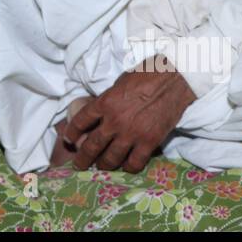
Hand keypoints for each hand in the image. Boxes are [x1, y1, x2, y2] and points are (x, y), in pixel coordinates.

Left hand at [60, 55, 195, 172]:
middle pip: (92, 145)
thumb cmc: (146, 75)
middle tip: (79, 164)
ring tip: (101, 167)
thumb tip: (102, 111)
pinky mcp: (149, 142)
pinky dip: (128, 167)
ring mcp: (132, 134)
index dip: (72, 133)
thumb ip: (109, 99)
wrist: (173, 79)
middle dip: (83, 158)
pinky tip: (126, 166)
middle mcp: (114, 121)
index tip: (69, 139)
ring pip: (111, 158)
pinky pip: (135, 162)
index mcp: (105, 103)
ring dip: (104, 165)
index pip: (80, 121)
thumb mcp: (119, 83)